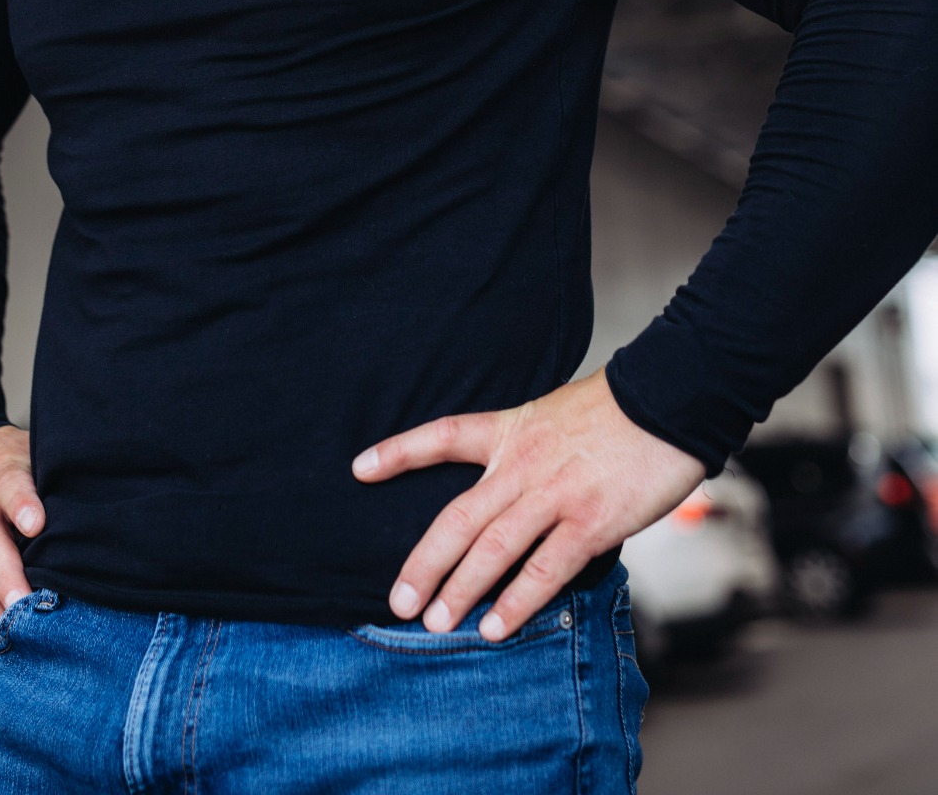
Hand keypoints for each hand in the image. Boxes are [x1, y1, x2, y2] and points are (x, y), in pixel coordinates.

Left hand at [352, 369, 703, 640]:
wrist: (668, 400)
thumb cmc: (616, 412)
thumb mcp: (553, 414)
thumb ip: (525, 449)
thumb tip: (507, 488)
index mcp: (509, 430)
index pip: (442, 436)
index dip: (398, 452)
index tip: (359, 468)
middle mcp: (521, 463)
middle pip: (457, 517)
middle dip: (423, 563)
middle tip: (398, 601)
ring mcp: (553, 494)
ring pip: (492, 549)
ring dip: (460, 590)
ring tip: (435, 623)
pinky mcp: (590, 522)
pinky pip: (544, 569)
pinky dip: (516, 602)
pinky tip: (495, 628)